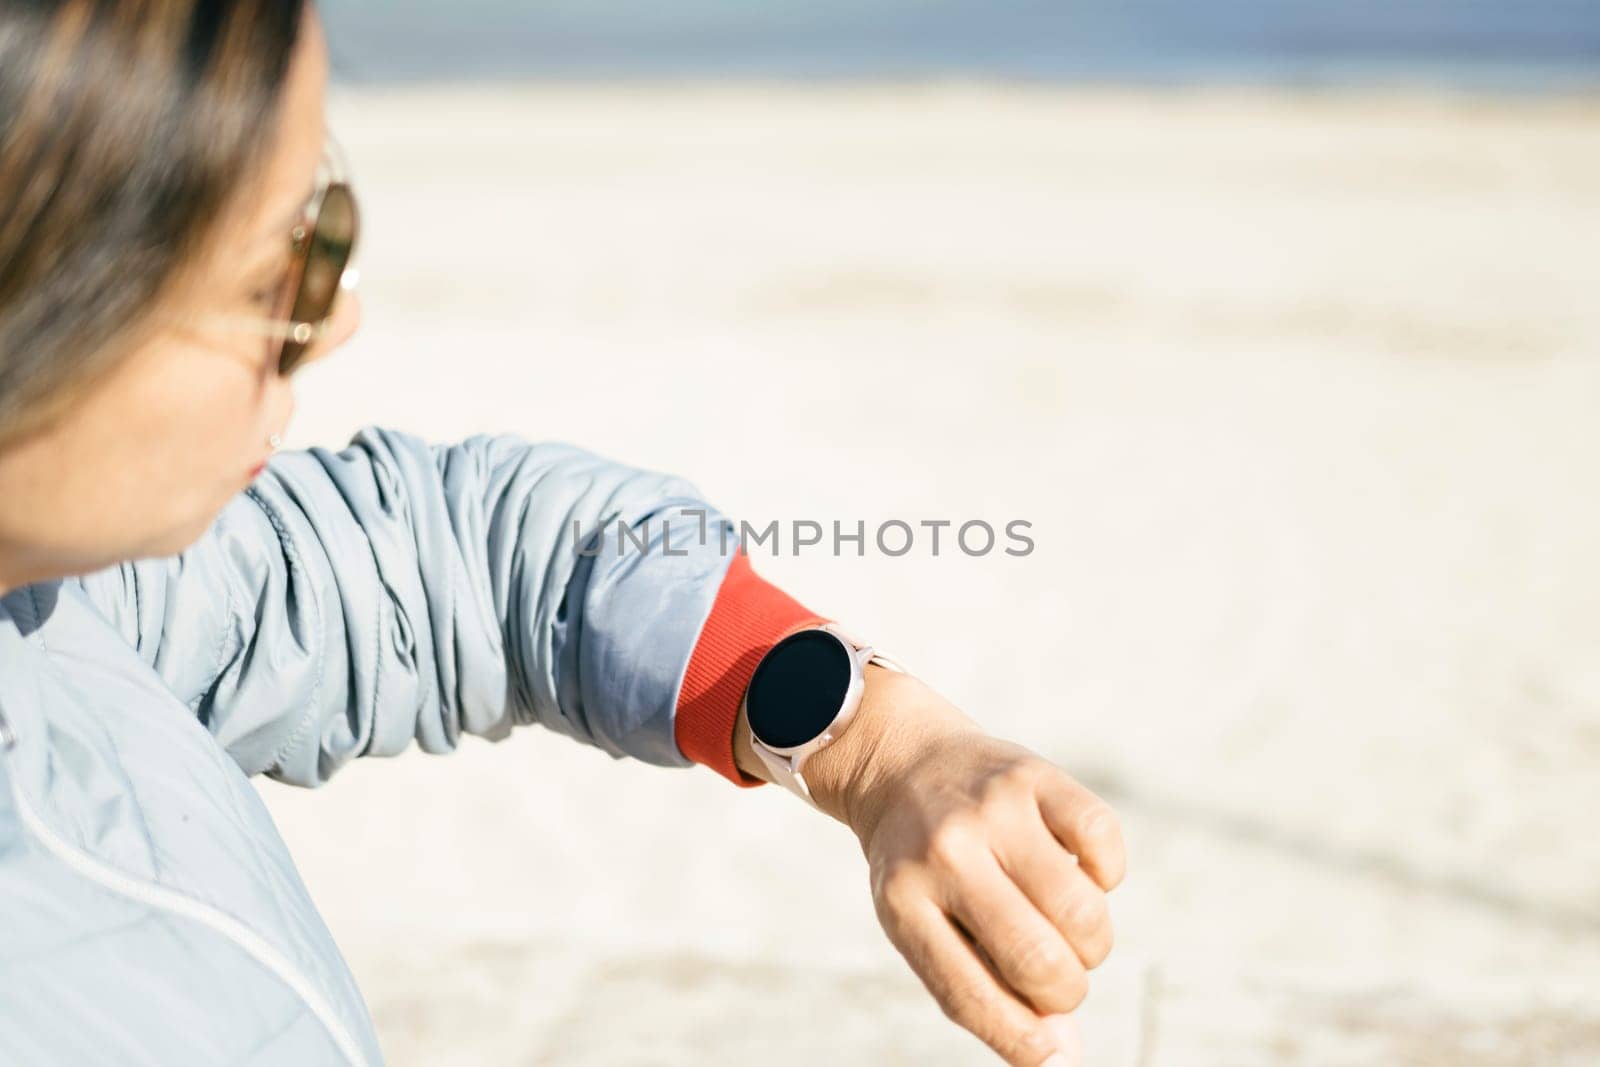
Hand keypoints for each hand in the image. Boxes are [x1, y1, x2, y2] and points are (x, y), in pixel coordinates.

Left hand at [800, 669, 1125, 1065]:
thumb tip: (1063, 1057)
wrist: (903, 762)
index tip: (1054, 1059)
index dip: (1023, 1040)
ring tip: (1068, 927)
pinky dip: (1107, 874)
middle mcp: (944, 853)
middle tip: (1059, 975)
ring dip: (1092, 941)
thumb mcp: (927, 924)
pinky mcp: (1033, 774)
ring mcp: (991, 809)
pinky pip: (1104, 843)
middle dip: (1067, 989)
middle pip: (1037, 957)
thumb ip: (988, 989)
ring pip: (1080, 909)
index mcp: (903, 903)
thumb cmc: (925, 868)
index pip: (971, 996)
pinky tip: (1079, 871)